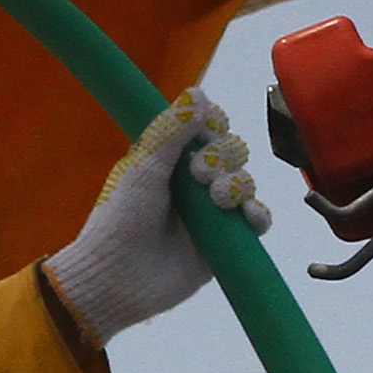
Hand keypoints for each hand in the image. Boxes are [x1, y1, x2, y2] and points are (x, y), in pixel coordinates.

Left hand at [41, 89, 269, 342]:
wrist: (115, 279)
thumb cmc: (119, 222)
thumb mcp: (143, 168)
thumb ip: (171, 131)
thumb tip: (198, 92)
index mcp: (170, 161)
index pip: (208, 129)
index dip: (213, 126)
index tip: (205, 130)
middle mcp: (193, 185)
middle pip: (231, 152)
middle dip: (224, 156)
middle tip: (199, 174)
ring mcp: (210, 214)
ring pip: (245, 183)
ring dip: (238, 183)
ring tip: (218, 198)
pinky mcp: (224, 243)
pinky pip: (255, 221)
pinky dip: (257, 214)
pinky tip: (247, 214)